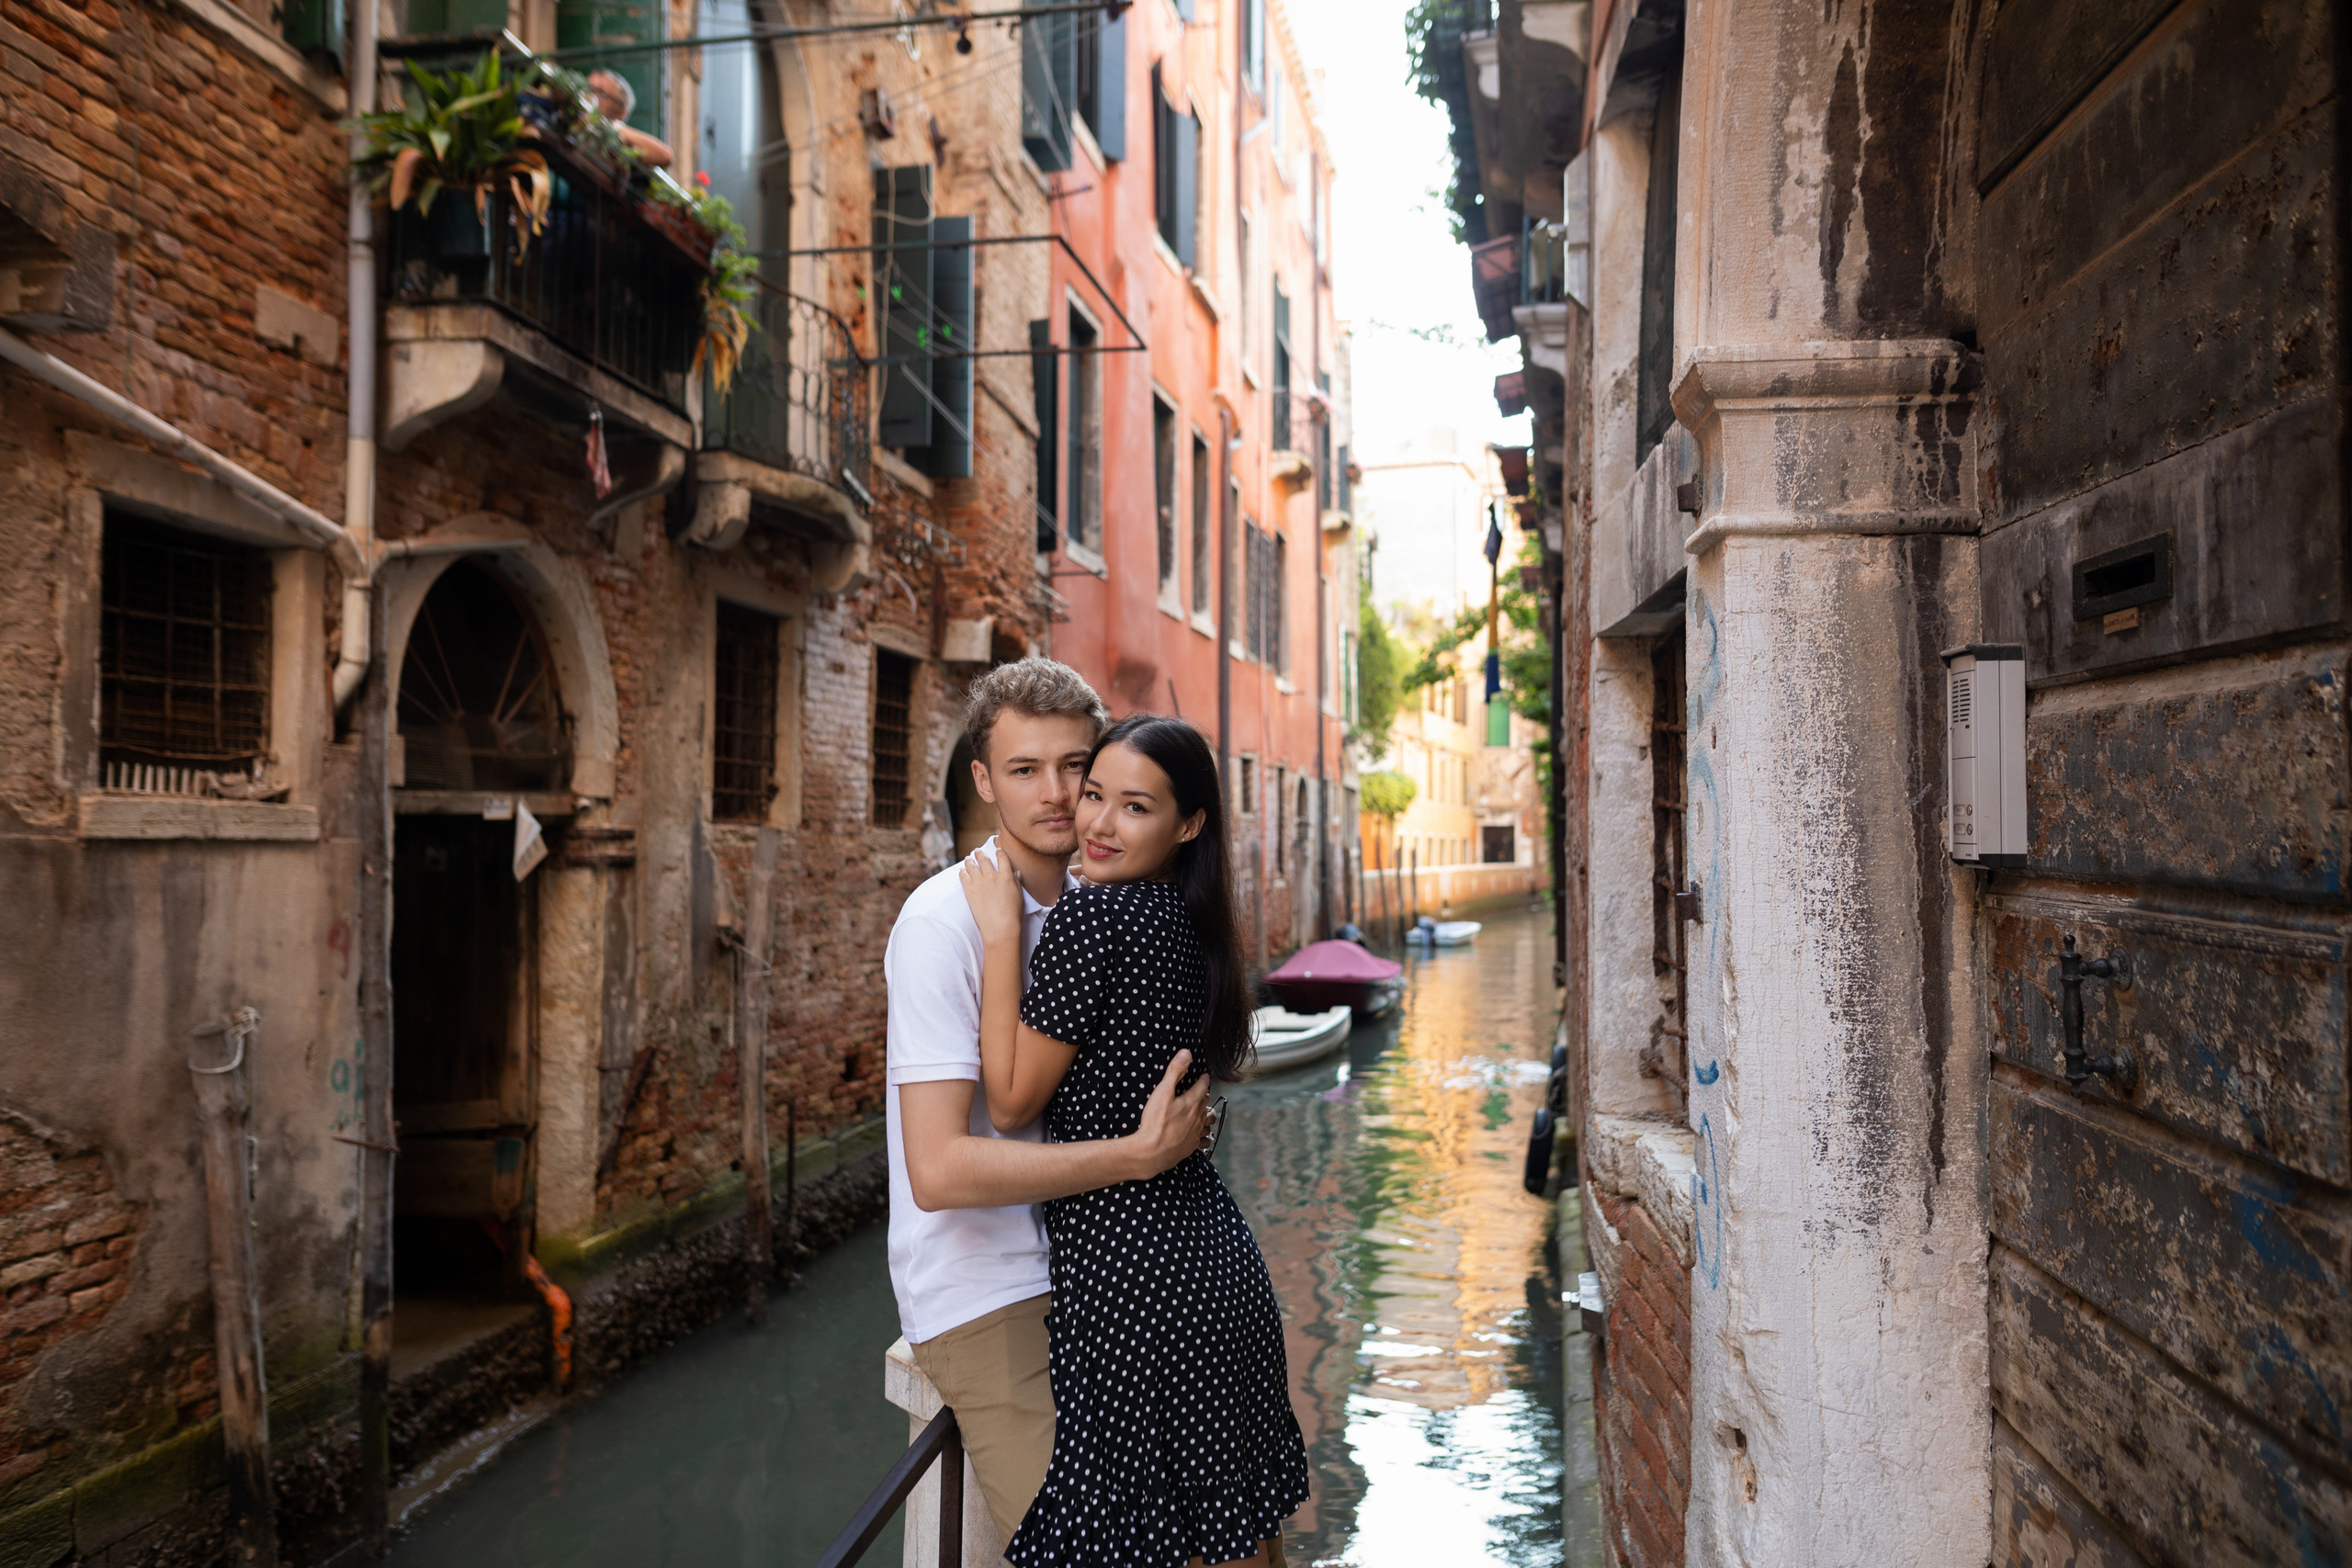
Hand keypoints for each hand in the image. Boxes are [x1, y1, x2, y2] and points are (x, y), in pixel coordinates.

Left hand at [959, 848, 1022, 947]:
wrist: (1000, 927)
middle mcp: (992, 876)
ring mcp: (979, 883)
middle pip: (984, 860)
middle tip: (977, 851)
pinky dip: (963, 871)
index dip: (999, 852)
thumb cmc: (1013, 915)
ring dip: (970, 860)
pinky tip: (962, 870)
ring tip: (968, 858)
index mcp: (1006, 876)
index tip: (997, 849)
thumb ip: (1016, 883)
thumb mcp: (1020, 896)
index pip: (1002, 858)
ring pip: (972, 866)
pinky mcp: (969, 891)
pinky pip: (964, 876)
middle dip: (980, 853)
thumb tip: (1016, 873)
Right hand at [1126, 1050, 1212, 1178]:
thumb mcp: (1162, 1092)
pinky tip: (1202, 1136)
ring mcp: (1194, 1134)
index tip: (1205, 1076)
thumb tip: (1186, 1054)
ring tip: (1206, 1113)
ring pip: (1207, 1122)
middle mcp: (1197, 1118)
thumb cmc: (1155, 1122)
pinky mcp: (1190, 1148)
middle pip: (1205, 1104)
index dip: (1204, 1080)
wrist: (1151, 1153)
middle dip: (1205, 1096)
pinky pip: (1203, 1140)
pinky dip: (1204, 1136)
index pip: (1202, 1087)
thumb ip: (1174, 1072)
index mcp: (1191, 1103)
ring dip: (1207, 1116)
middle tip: (1203, 1092)